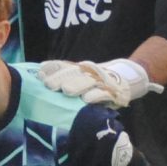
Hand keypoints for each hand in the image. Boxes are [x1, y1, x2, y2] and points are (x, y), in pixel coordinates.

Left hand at [35, 58, 155, 105]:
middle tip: (48, 85)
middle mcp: (90, 72)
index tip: (40, 73)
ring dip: (77, 85)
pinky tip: (86, 100)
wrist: (126, 78)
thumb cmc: (96, 83)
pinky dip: (96, 96)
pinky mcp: (114, 92)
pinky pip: (104, 93)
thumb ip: (65, 77)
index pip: (63, 65)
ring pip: (88, 81)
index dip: (52, 69)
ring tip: (66, 91)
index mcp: (80, 68)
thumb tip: (41, 75)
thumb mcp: (81, 77)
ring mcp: (102, 81)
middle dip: (60, 78)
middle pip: (73, 73)